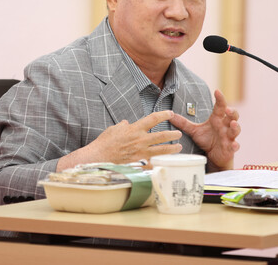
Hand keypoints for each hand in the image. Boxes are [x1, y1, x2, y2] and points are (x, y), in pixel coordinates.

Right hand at [57, 111, 182, 170]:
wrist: (98, 157)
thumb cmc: (104, 143)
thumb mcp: (113, 129)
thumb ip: (123, 125)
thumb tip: (127, 123)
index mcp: (134, 129)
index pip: (153, 119)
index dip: (163, 115)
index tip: (171, 113)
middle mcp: (140, 140)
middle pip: (162, 135)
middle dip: (172, 134)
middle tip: (179, 134)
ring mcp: (141, 153)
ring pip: (161, 150)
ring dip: (171, 148)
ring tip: (179, 147)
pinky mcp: (139, 163)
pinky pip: (153, 163)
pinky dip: (160, 163)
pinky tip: (165, 164)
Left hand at [169, 90, 239, 170]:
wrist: (214, 156)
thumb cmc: (207, 140)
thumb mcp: (194, 131)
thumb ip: (183, 123)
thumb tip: (170, 115)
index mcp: (217, 119)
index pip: (220, 106)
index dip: (220, 98)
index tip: (217, 91)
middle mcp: (225, 126)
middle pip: (233, 116)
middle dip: (232, 112)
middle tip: (227, 109)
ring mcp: (229, 136)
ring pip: (236, 129)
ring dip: (235, 126)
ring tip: (232, 124)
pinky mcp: (230, 148)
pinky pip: (235, 146)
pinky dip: (235, 145)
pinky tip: (234, 144)